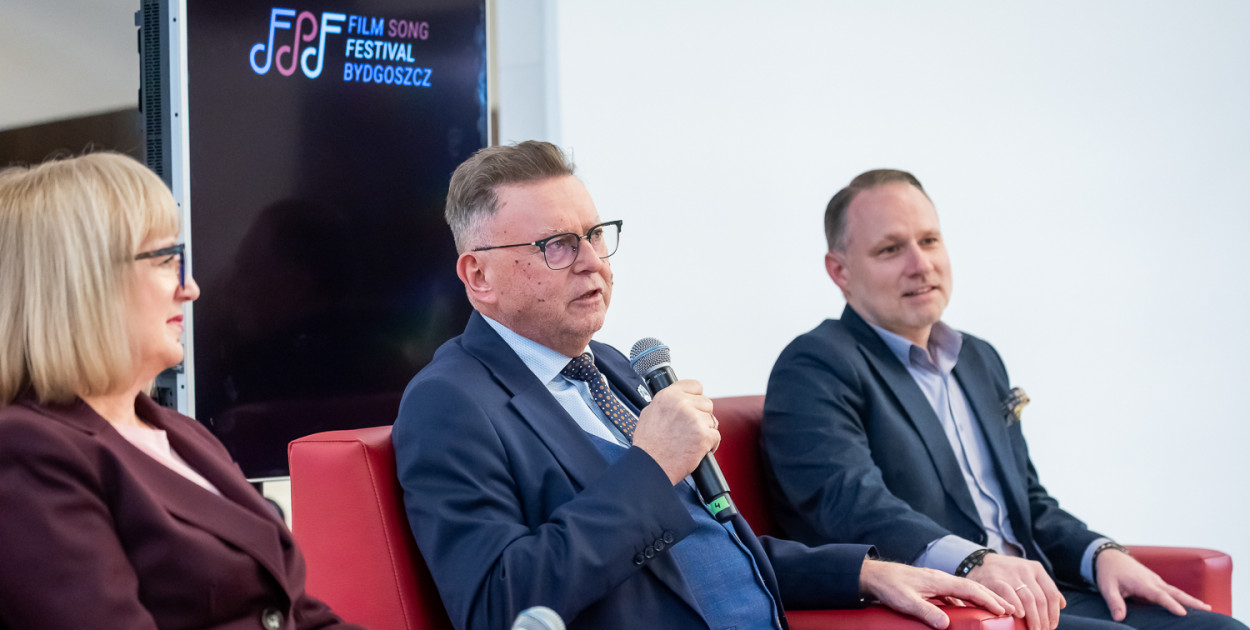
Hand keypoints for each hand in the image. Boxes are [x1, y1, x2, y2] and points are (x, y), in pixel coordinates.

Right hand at [632, 379, 716, 483]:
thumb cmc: (649, 445)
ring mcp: (694, 419)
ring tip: (690, 441)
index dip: (696, 397)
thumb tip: (679, 399)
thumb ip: (667, 403)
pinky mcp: (703, 435)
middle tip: (690, 429)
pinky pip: (716, 435)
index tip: (695, 405)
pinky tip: (698, 449)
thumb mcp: (650, 413)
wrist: (651, 466)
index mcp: (668, 396)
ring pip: (712, 420)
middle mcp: (681, 404)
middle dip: (701, 416)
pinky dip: (711, 444)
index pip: (695, 385)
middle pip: (707, 403)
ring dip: (705, 430)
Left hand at [859, 559, 1012, 628]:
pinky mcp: (930, 587)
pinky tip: (967, 611)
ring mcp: (935, 582)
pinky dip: (965, 602)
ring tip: (994, 611)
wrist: (873, 575)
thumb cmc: (888, 586)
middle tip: (1010, 610)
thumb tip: (946, 624)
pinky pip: (953, 594)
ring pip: (964, 591)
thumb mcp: (906, 601)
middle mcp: (940, 579)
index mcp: (939, 580)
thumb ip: (926, 612)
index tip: (1004, 609)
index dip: (988, 599)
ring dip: (980, 600)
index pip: (970, 589)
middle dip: (992, 598)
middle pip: (972, 588)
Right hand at [967, 554, 1064, 629]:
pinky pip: (1010, 596)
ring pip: (1029, 600)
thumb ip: (1043, 587)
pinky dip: (1017, 607)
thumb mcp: (1027, 574)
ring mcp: (1011, 575)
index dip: (1054, 613)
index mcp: (1036, 569)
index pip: (1052, 594)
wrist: (979, 562)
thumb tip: (1062, 604)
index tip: (1052, 626)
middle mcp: (1025, 570)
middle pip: (1041, 600)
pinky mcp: (997, 580)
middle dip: (1044, 620)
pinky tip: (1019, 616)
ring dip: (1034, 619)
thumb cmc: (1007, 573)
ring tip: (1034, 629)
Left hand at [1095, 549, 1211, 620]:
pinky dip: (1183, 597)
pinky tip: (1191, 605)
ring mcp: (1156, 580)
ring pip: (1176, 591)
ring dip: (1191, 599)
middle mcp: (1152, 581)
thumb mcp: (1107, 587)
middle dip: (1191, 601)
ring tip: (1207, 608)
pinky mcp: (1156, 582)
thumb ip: (1114, 602)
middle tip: (1208, 609)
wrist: (1110, 556)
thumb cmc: (1108, 572)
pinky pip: (1172, 590)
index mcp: (1142, 583)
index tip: (1182, 613)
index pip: (1159, 595)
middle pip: (1175, 592)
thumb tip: (1119, 618)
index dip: (1170, 604)